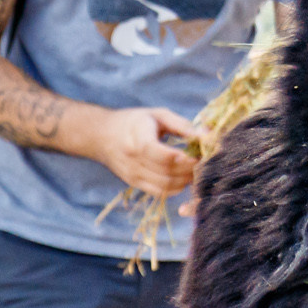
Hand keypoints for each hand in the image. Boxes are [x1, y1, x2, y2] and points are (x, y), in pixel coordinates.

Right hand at [87, 106, 207, 197]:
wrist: (101, 136)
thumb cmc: (133, 121)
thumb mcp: (157, 115)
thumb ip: (182, 125)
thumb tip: (207, 136)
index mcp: (137, 139)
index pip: (160, 154)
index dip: (181, 158)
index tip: (197, 154)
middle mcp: (133, 160)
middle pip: (167, 172)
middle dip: (189, 169)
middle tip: (203, 161)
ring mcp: (133, 175)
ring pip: (165, 186)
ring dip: (185, 180)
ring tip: (194, 169)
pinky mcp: (135, 184)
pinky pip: (160, 192)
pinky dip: (175, 188)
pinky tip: (183, 177)